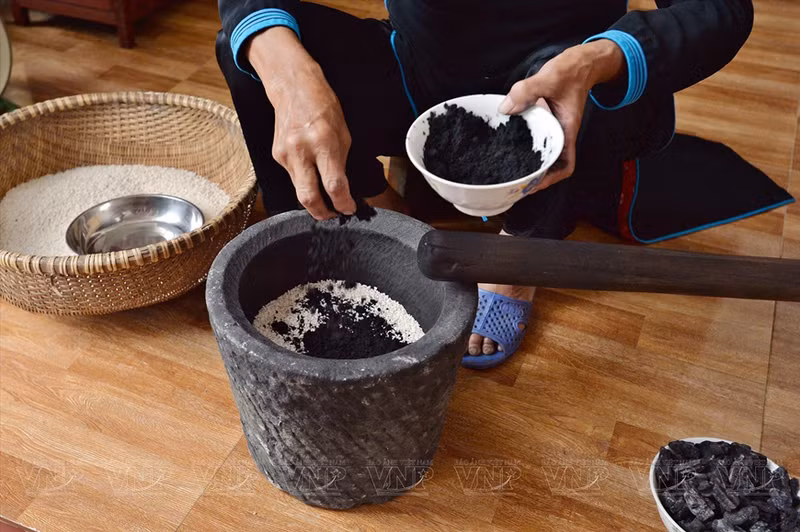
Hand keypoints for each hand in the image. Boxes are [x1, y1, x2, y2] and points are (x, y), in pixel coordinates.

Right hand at [248, 28, 355, 219]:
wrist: (293, 87)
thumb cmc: (323, 107)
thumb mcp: (343, 134)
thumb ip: (341, 163)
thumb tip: (343, 189)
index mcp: (323, 143)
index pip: (334, 186)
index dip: (343, 203)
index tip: (349, 209)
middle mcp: (301, 151)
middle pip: (308, 198)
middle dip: (322, 213)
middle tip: (333, 216)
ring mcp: (286, 155)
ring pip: (299, 190)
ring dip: (313, 199)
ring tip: (326, 199)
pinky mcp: (277, 156)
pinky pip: (293, 177)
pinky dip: (304, 181)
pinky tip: (311, 175)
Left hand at [499, 40, 624, 192]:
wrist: (580, 61)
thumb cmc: (572, 70)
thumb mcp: (549, 77)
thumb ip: (527, 91)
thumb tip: (505, 108)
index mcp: (567, 130)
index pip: (566, 165)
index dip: (551, 178)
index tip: (533, 184)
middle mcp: (560, 133)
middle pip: (550, 164)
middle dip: (534, 176)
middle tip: (512, 182)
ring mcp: (551, 127)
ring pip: (540, 151)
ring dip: (526, 161)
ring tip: (506, 169)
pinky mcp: (543, 119)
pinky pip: (532, 136)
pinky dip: (520, 141)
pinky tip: (504, 141)